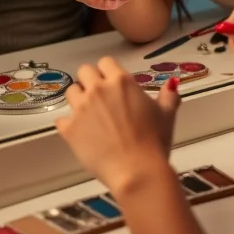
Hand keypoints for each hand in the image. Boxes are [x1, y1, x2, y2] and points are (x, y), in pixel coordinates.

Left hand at [56, 57, 180, 192]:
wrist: (137, 171)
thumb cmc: (154, 141)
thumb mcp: (166, 115)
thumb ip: (168, 96)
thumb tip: (172, 84)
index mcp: (120, 81)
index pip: (106, 62)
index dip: (108, 71)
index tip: (113, 83)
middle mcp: (98, 89)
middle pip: (84, 71)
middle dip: (90, 80)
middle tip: (100, 96)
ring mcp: (81, 109)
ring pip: (71, 91)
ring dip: (78, 99)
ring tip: (89, 114)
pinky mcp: (69, 129)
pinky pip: (61, 119)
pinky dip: (68, 124)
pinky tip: (80, 133)